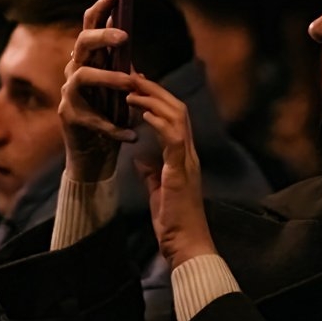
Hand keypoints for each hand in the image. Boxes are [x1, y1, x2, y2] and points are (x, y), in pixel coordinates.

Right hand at [59, 0, 138, 181]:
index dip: (99, 10)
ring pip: (83, 76)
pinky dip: (115, 127)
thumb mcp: (118, 89)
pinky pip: (93, 119)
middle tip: (124, 36)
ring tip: (130, 82)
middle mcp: (74, 73)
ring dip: (109, 77)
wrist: (93, 157)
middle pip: (81, 45)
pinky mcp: (70, 119)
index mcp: (87, 62)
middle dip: (101, 36)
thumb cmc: (108, 119)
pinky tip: (131, 135)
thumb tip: (125, 35)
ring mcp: (69, 96)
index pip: (88, 28)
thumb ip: (120, 65)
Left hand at [125, 73, 215, 268]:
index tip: (137, 85)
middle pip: (177, 108)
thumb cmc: (174, 223)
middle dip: (155, 89)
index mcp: (183, 157)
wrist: (186, 245)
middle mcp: (189, 153)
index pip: (174, 118)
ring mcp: (188, 160)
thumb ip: (152, 173)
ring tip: (133, 87)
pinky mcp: (181, 171)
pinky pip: (173, 137)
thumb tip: (141, 159)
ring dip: (154, 99)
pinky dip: (159, 121)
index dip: (156, 99)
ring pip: (177, 116)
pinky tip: (143, 112)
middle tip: (133, 74)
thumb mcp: (158, 192)